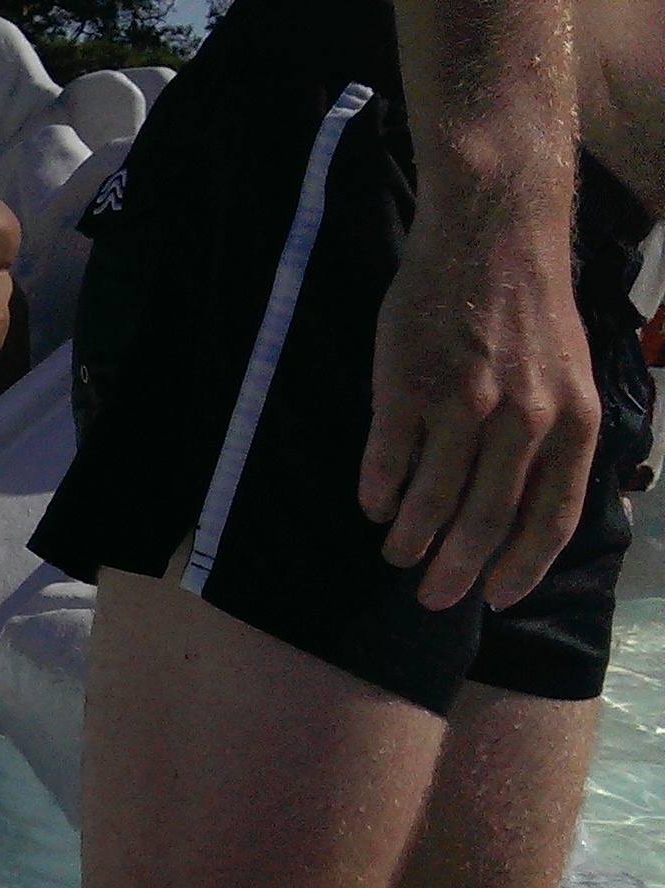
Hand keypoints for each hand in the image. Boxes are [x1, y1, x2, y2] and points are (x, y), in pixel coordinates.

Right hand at [360, 205, 599, 610]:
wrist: (491, 233)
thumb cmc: (527, 310)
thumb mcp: (565, 376)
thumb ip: (550, 439)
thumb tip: (522, 508)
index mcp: (571, 420)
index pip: (550, 518)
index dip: (521, 567)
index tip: (494, 597)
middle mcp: (521, 419)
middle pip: (485, 521)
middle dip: (455, 570)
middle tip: (431, 598)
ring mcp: (461, 402)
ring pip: (432, 499)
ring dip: (410, 538)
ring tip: (397, 555)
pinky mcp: (406, 385)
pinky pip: (387, 459)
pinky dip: (378, 492)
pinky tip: (374, 506)